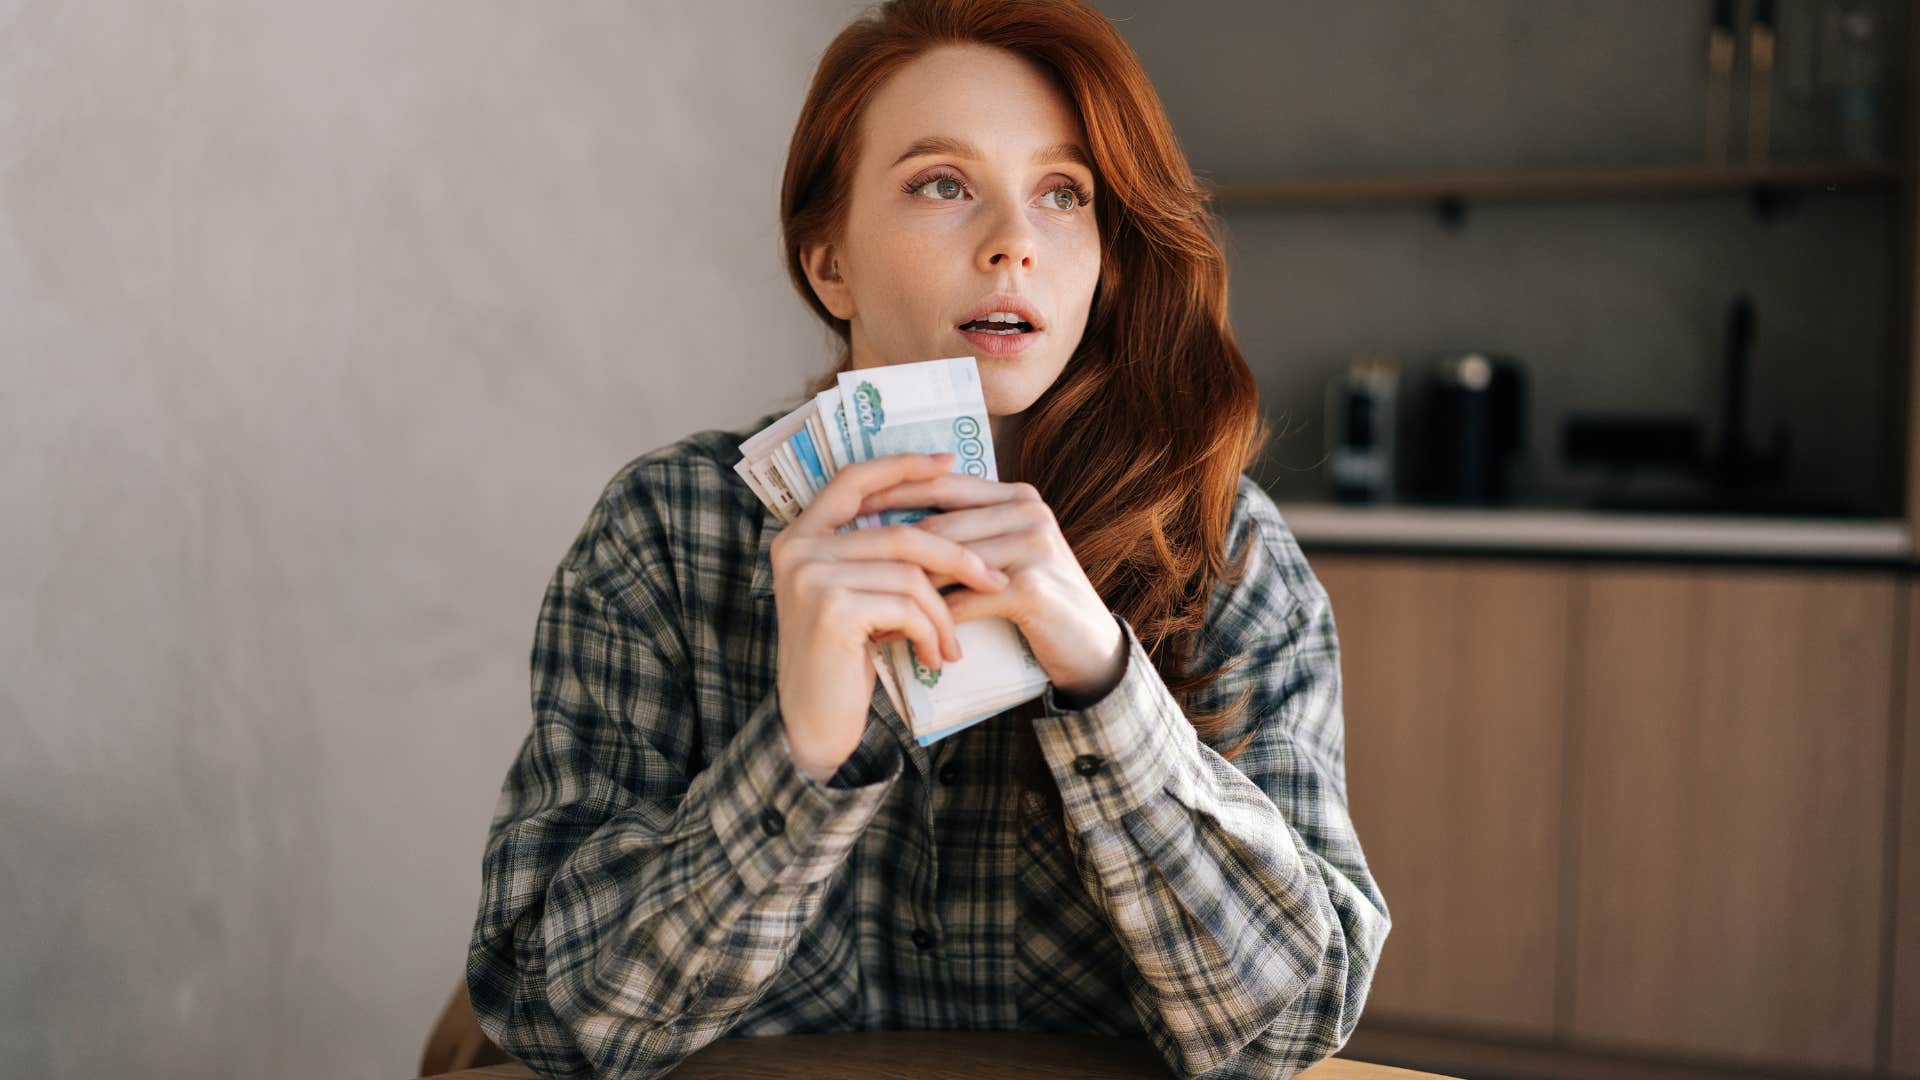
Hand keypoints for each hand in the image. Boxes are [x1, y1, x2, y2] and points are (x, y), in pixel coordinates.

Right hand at [771, 452, 1010, 781]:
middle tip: (995, 580)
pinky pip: (907, 606)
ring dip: (944, 612)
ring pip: (910, 573)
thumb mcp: (855, 596)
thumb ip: (877, 555)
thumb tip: (945, 515)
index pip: (854, 479)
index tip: (950, 462)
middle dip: (957, 557)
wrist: (813, 724)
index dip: (902, 466)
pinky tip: (933, 659)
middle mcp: (797, 548)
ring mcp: (811, 577)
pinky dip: (932, 632)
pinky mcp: (832, 609)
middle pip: (901, 533)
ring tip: (951, 645)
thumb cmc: (842, 660)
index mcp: (800, 535)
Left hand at [855, 475, 1127, 704]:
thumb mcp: (1001, 555)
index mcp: (1015, 495)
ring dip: (906, 592)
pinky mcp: (1033, 587)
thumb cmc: (1033, 600)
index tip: (844, 512)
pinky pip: (965, 600)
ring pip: (948, 563)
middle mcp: (1028, 511)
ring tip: (870, 608)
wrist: (1087, 646)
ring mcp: (1034, 546)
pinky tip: (903, 637)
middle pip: (939, 526)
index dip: (891, 494)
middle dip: (892, 553)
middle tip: (850, 571)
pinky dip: (929, 621)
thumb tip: (885, 524)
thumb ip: (963, 532)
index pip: (941, 484)